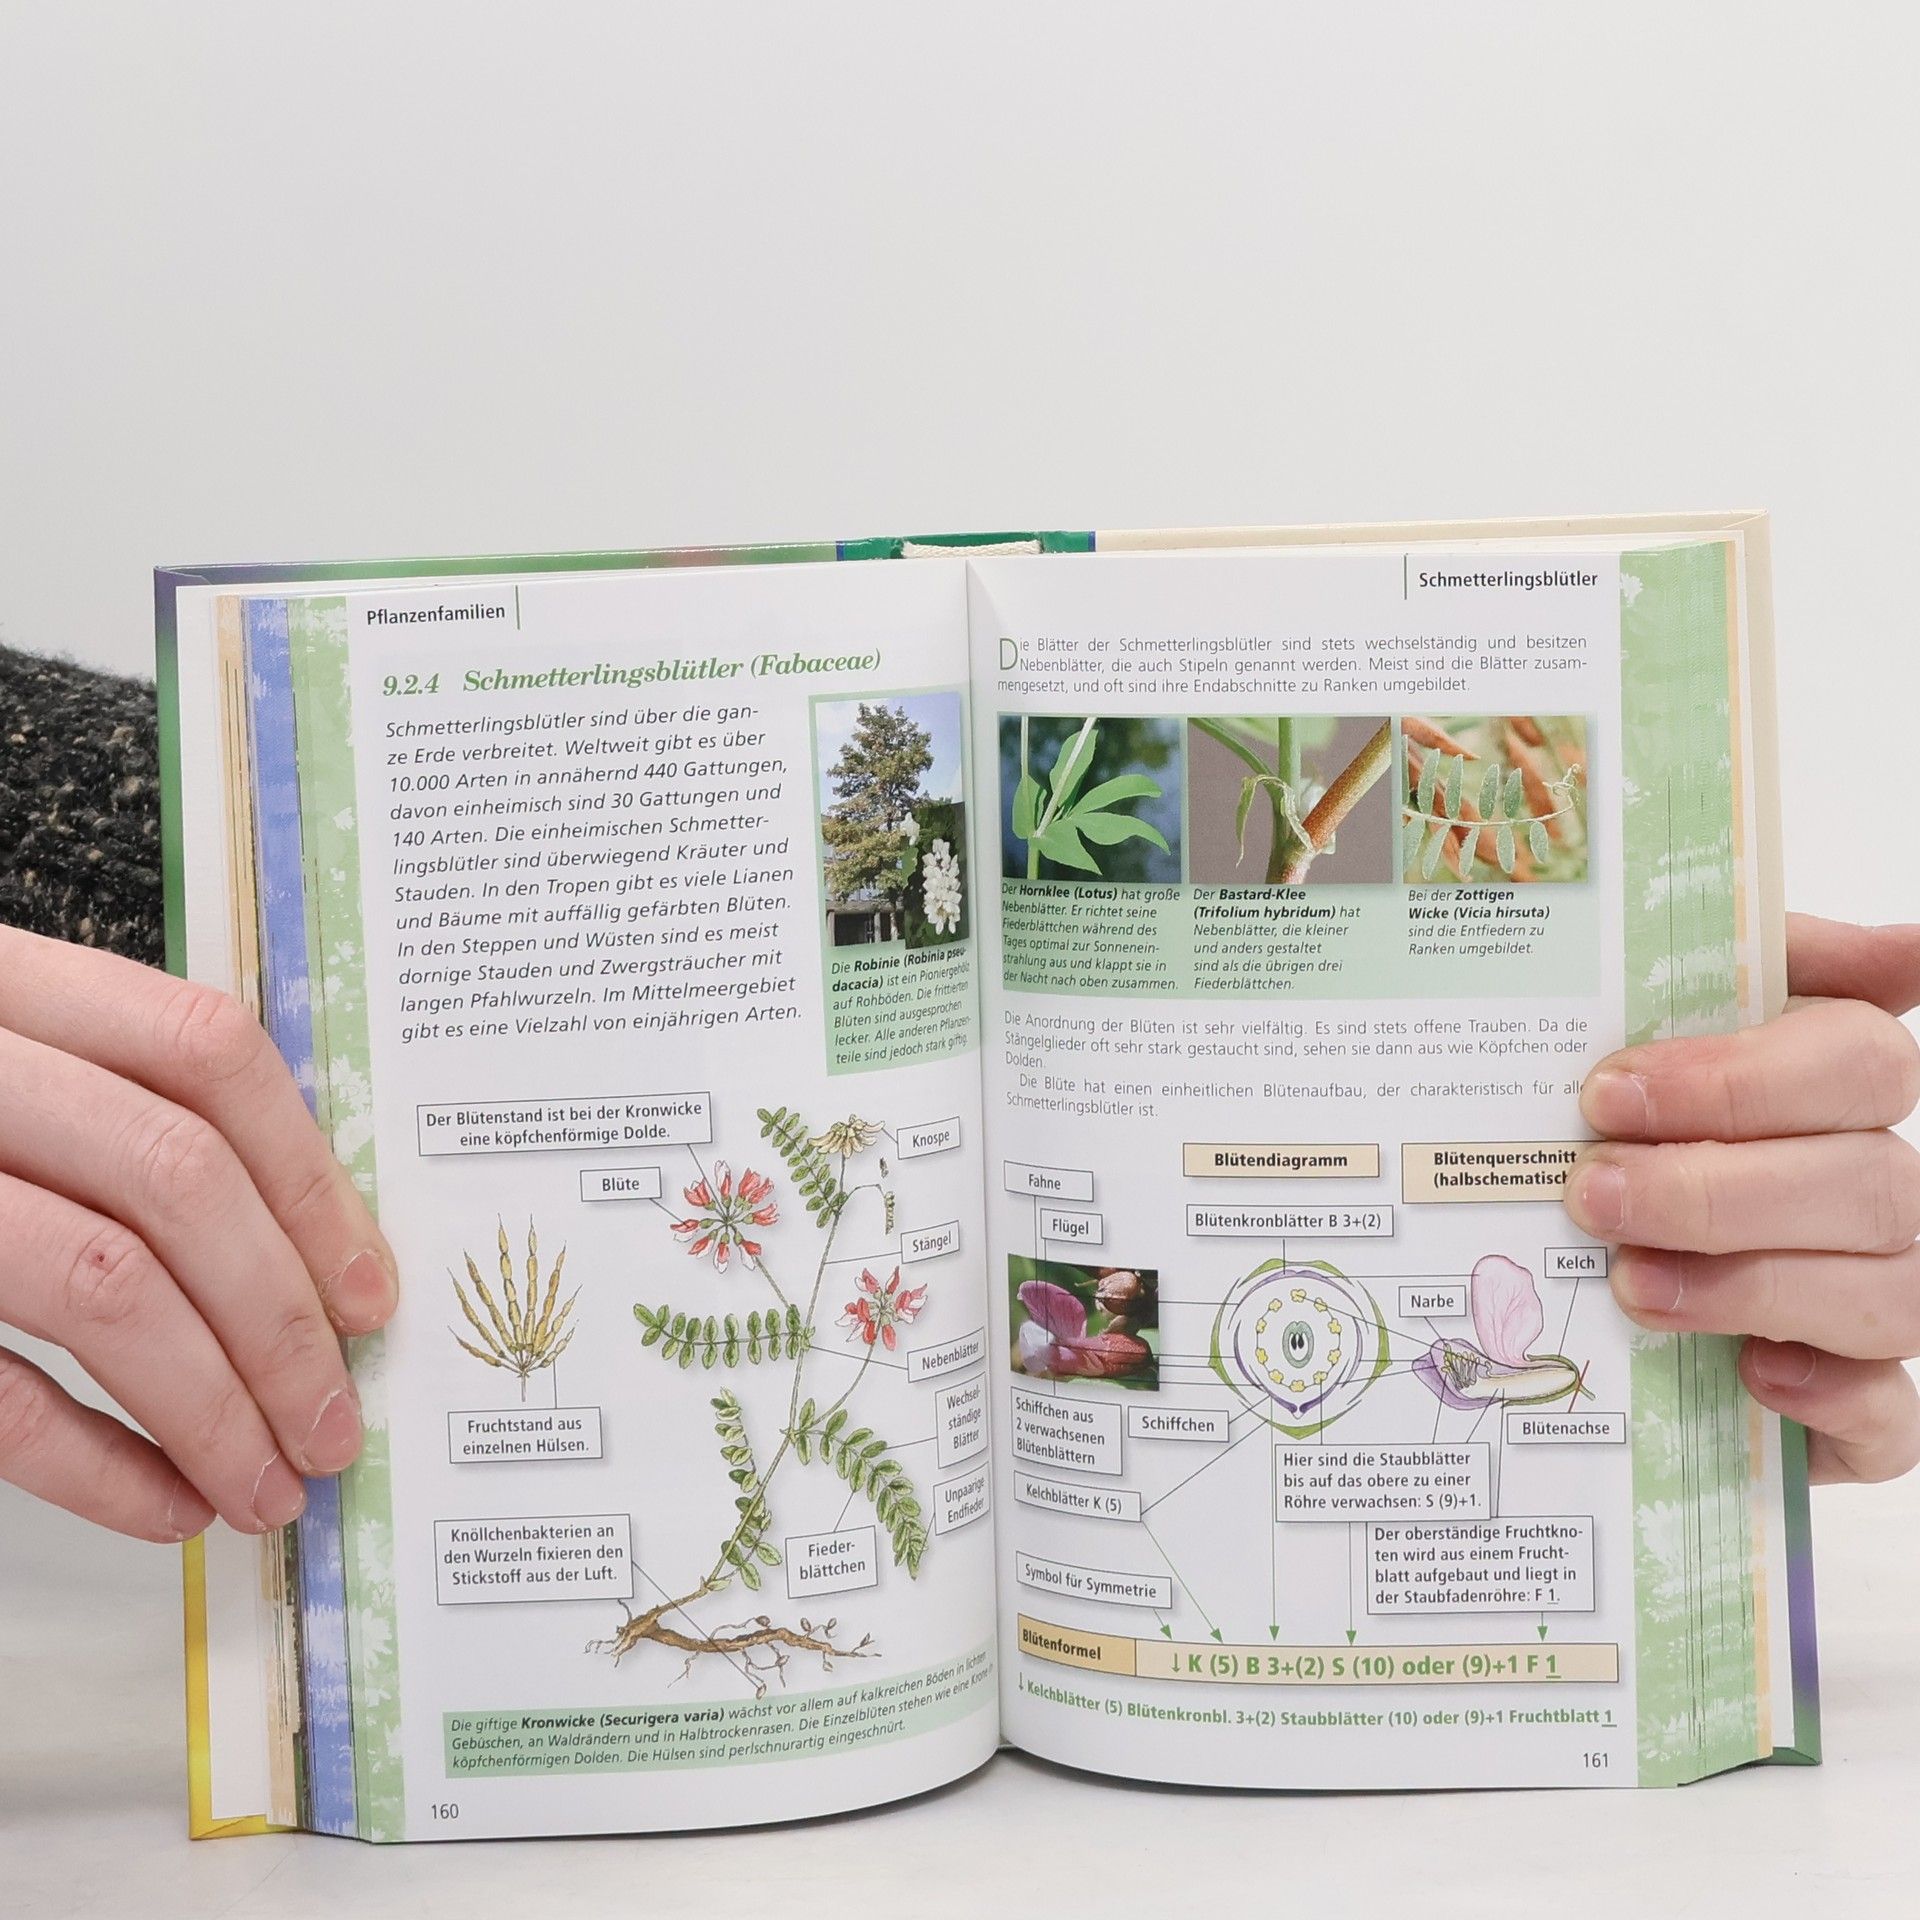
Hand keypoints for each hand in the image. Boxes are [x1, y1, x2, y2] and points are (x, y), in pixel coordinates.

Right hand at [0, 926, 397, 1539]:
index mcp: (6, 983)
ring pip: (101, 1281)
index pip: (208, 1052)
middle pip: (176, 1177)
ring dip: (214, 1405)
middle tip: (335, 1425)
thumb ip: (117, 1114)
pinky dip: (98, 1461)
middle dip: (282, 1318)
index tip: (371, 1292)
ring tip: (274, 1485)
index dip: (311, 1178)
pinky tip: (169, 1505)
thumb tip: (307, 1260)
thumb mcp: (8, 1066)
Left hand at [1567, 914, 1919, 1483]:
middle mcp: (1880, 1190)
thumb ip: (1734, 975)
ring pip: (1885, 1294)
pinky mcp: (1862, 1411)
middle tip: (1592, 1192)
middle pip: (1865, 1180)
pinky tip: (1751, 1373)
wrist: (1590, 1276)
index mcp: (1840, 1091)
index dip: (1738, 1079)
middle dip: (1714, 1190)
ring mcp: (1884, 1301)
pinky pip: (1889, 1413)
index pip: (1858, 1061)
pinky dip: (1831, 1395)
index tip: (1609, 1091)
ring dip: (1749, 1285)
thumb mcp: (1655, 1045)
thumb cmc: (1633, 1137)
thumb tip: (1900, 946)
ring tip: (1629, 1281)